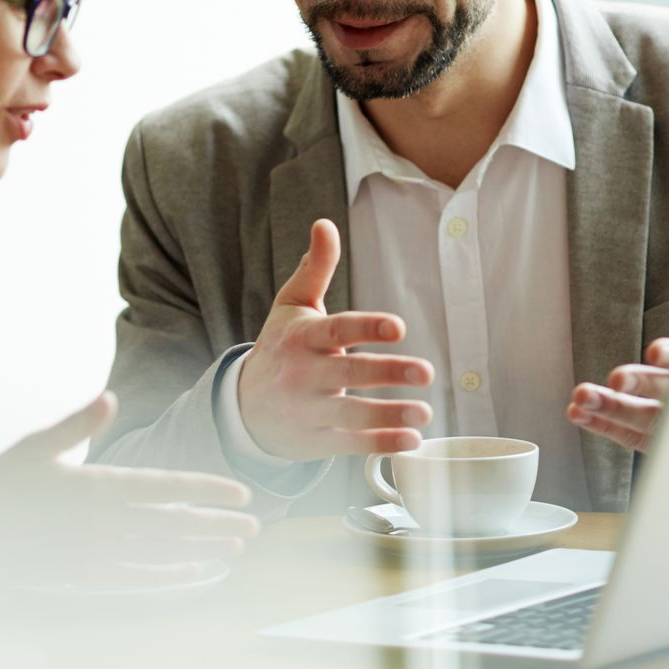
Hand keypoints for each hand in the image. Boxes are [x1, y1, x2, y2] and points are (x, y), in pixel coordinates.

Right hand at [0, 392, 259, 591]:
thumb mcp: (33, 447)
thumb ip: (75, 424)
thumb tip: (110, 398)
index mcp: (95, 488)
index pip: (164, 487)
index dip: (205, 489)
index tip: (240, 493)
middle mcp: (104, 525)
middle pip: (174, 524)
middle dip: (216, 524)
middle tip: (255, 526)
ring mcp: (97, 554)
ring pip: (162, 552)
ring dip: (202, 550)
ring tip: (235, 548)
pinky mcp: (86, 574)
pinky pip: (138, 576)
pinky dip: (169, 575)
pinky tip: (193, 574)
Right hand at [239, 219, 433, 461]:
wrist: (243, 407)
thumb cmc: (279, 347)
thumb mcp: (292, 305)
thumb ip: (316, 269)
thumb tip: (325, 223)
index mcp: (301, 337)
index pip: (337, 331)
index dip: (367, 328)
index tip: (398, 327)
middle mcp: (302, 374)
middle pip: (348, 373)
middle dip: (388, 372)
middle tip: (426, 372)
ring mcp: (308, 410)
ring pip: (352, 413)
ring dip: (389, 414)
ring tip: (424, 411)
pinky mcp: (315, 441)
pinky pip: (350, 443)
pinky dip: (381, 444)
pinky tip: (412, 439)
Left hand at [567, 227, 668, 451]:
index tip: (655, 351)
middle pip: (667, 392)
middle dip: (640, 385)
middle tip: (614, 377)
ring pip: (644, 419)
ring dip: (611, 408)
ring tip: (580, 396)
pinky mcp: (660, 441)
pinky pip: (628, 437)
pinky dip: (603, 426)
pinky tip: (576, 413)